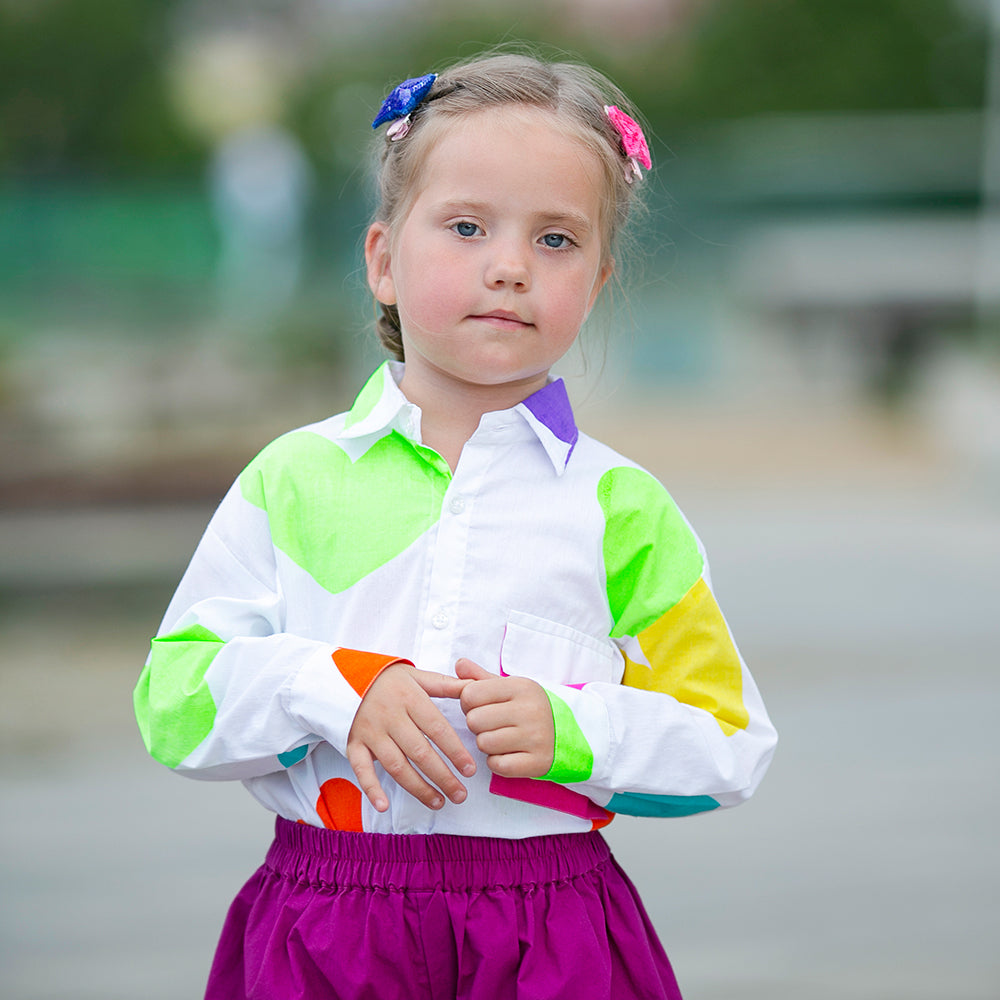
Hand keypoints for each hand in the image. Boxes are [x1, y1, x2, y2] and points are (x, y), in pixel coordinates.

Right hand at [347, 663, 475, 812]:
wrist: (343, 676)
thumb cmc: (387, 679)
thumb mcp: (416, 675)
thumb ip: (446, 685)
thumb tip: (475, 688)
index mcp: (409, 698)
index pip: (437, 729)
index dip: (455, 751)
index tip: (470, 770)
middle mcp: (390, 717)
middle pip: (420, 752)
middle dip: (442, 777)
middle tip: (460, 795)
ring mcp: (370, 732)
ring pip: (396, 765)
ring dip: (418, 788)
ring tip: (438, 802)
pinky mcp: (353, 744)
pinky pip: (361, 769)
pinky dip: (371, 789)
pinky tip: (384, 806)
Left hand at [456, 658, 554, 777]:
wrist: (568, 732)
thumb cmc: (528, 707)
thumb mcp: (509, 687)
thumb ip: (481, 677)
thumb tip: (460, 664)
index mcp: (521, 686)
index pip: (470, 694)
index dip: (468, 703)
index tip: (481, 706)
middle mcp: (530, 710)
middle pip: (473, 720)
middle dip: (477, 725)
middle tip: (492, 724)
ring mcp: (536, 737)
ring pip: (483, 744)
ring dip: (487, 744)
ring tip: (502, 738)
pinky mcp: (539, 761)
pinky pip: (498, 765)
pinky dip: (498, 762)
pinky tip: (509, 753)